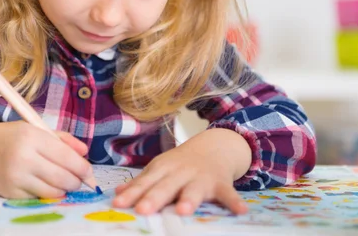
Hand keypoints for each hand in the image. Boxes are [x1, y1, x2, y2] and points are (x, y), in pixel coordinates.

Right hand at [0, 120, 92, 198]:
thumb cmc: (10, 137)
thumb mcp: (35, 129)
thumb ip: (63, 140)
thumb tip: (85, 153)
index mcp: (32, 137)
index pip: (67, 157)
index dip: (83, 168)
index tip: (88, 172)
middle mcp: (23, 158)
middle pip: (63, 178)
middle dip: (76, 182)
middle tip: (78, 180)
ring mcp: (15, 177)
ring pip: (53, 192)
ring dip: (64, 190)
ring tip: (64, 183)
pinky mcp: (10, 193)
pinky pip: (38, 198)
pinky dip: (46, 194)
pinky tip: (45, 186)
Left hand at [112, 128, 251, 215]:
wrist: (214, 146)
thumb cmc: (181, 164)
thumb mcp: (160, 168)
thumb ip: (142, 182)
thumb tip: (117, 192)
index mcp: (162, 168)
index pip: (144, 182)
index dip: (131, 193)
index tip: (118, 204)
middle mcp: (180, 172)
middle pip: (165, 186)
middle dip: (154, 198)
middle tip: (142, 210)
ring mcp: (201, 177)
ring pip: (193, 190)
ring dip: (189, 199)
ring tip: (184, 211)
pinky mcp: (220, 183)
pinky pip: (228, 194)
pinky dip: (234, 202)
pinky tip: (241, 212)